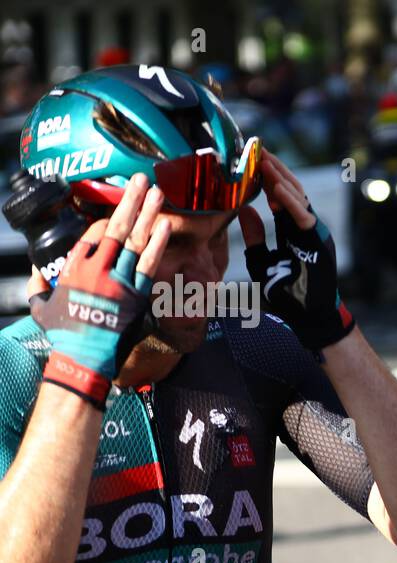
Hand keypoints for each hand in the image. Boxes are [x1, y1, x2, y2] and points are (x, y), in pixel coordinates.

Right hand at [30, 173, 169, 407]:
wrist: (83, 358)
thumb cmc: (64, 334)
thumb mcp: (43, 307)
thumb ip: (41, 286)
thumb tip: (39, 273)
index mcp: (74, 268)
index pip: (93, 236)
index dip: (108, 221)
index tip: (123, 207)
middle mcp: (96, 269)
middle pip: (115, 228)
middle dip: (128, 201)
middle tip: (140, 179)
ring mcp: (118, 281)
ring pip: (134, 241)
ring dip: (146, 214)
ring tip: (157, 192)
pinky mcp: (135, 295)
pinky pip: (149, 264)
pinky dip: (157, 244)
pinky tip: (165, 225)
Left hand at [239, 150, 353, 350]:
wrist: (308, 318)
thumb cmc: (287, 294)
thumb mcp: (262, 262)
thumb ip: (255, 237)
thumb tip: (245, 210)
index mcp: (292, 231)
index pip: (280, 197)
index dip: (266, 179)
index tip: (250, 162)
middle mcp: (304, 228)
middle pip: (290, 191)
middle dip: (274, 170)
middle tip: (256, 149)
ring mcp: (313, 233)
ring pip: (299, 198)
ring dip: (282, 179)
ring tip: (265, 161)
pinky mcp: (318, 242)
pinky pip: (304, 217)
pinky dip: (291, 203)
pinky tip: (276, 189)